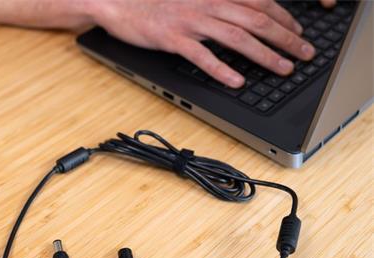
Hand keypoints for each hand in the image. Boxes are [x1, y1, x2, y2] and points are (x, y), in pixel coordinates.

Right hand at [89, 0, 335, 87]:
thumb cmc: (156, 1)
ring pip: (237, 37)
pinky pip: (203, 56)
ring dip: (264, 54)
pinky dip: (222, 70)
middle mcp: (208, 3)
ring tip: (282, 69)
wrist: (121, 2)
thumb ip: (218, 3)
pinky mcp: (174, 39)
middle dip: (286, 38)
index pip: (260, 2)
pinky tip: (237, 81)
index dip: (284, 18)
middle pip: (257, 20)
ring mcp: (191, 21)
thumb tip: (242, 15)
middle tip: (304, 55)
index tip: (299, 33)